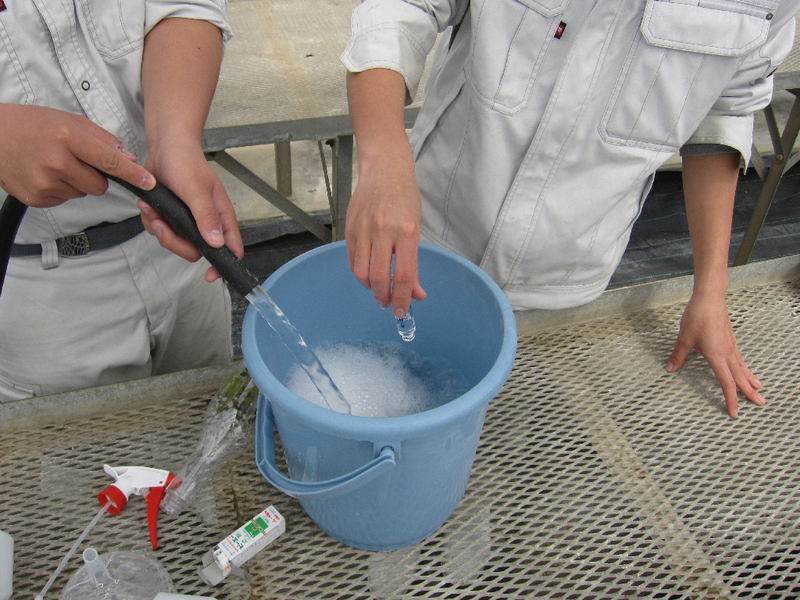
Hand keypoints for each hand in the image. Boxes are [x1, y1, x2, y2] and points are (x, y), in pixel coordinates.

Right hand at [0, 104, 154, 205]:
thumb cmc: (30, 124)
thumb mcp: (69, 120)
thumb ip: (102, 139)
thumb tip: (128, 158)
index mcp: (67, 137)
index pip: (109, 160)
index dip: (132, 174)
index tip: (148, 182)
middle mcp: (56, 161)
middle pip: (100, 185)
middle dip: (96, 176)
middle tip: (77, 161)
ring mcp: (44, 182)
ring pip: (82, 193)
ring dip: (76, 182)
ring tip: (55, 163)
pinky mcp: (36, 197)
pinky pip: (64, 199)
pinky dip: (60, 189)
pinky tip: (44, 173)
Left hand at [138, 139, 242, 281]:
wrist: (164, 147)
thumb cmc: (186, 162)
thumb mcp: (197, 190)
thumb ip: (206, 217)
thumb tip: (217, 244)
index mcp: (220, 217)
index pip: (231, 248)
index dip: (223, 264)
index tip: (210, 275)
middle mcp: (206, 222)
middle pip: (196, 251)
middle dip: (175, 243)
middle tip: (163, 227)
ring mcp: (188, 221)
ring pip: (175, 243)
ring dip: (159, 230)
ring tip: (153, 210)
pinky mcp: (172, 217)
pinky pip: (160, 232)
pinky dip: (152, 222)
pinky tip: (149, 206)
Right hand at [345, 148, 426, 316]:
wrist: (384, 170)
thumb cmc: (404, 198)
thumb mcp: (416, 229)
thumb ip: (414, 264)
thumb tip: (417, 294)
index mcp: (406, 232)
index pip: (404, 275)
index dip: (403, 299)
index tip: (402, 312)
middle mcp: (384, 231)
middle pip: (379, 278)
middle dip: (384, 297)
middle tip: (388, 303)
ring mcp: (364, 229)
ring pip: (362, 273)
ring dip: (370, 288)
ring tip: (378, 289)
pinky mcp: (350, 228)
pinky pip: (353, 260)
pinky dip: (360, 273)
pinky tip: (368, 273)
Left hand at [666, 291, 763, 417]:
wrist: (710, 298)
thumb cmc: (697, 316)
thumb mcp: (684, 338)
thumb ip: (678, 355)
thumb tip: (670, 369)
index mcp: (717, 356)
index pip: (726, 383)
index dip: (731, 399)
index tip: (734, 412)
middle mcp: (727, 353)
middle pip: (740, 378)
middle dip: (749, 393)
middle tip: (760, 404)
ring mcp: (731, 346)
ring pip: (742, 367)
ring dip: (750, 380)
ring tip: (758, 389)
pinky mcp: (730, 340)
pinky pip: (740, 358)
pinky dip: (745, 367)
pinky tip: (745, 369)